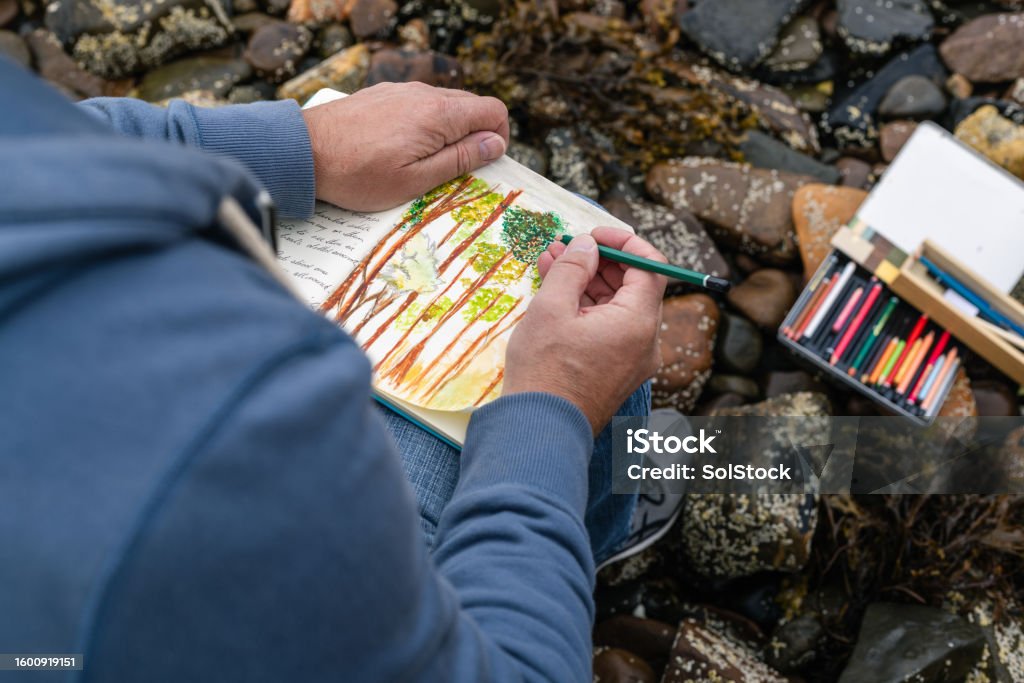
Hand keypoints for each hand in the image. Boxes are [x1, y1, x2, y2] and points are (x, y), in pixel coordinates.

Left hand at [301, 82, 509, 211]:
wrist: (302, 152)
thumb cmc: (357, 174)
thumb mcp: (415, 180)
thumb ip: (460, 159)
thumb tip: (495, 144)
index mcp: (439, 114)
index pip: (493, 110)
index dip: (498, 138)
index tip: (482, 163)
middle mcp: (423, 94)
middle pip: (471, 107)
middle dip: (472, 137)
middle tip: (452, 171)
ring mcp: (401, 92)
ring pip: (444, 107)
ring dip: (446, 133)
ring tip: (421, 164)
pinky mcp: (383, 96)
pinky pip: (418, 107)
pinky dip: (422, 126)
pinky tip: (399, 150)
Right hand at [503, 228, 667, 433]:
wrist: (540, 431)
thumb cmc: (545, 372)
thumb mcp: (552, 308)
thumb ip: (572, 268)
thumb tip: (586, 245)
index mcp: (638, 323)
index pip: (651, 266)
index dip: (624, 242)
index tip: (593, 234)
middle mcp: (645, 343)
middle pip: (634, 287)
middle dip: (600, 262)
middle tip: (565, 247)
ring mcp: (632, 361)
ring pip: (617, 308)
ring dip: (589, 284)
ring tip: (551, 265)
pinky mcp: (615, 373)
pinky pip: (609, 330)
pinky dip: (588, 310)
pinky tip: (557, 296)